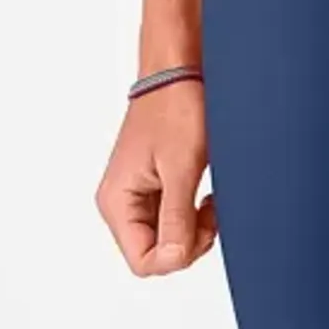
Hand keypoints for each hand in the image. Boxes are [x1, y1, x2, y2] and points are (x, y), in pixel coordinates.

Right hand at [95, 77, 216, 276]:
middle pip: (155, 252)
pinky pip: (173, 217)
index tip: (203, 228)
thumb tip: (175, 259)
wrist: (180, 68)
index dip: (177, 255)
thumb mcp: (181, 166)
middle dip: (188, 240)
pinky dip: (193, 213)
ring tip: (211, 200)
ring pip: (167, 237)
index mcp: (117, 201)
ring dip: (194, 227)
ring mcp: (137, 193)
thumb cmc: (176, 105)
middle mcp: (121, 201)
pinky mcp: (154, 183)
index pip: (143, 261)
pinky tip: (206, 196)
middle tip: (211, 211)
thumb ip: (176, 217)